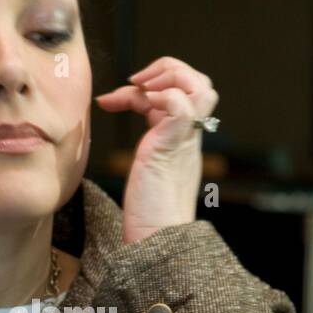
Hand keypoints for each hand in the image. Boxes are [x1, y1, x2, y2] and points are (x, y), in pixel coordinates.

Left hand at [95, 57, 218, 244]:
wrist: (156, 242)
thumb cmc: (147, 215)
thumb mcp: (145, 167)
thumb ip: (147, 145)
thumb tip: (121, 124)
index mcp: (182, 141)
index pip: (178, 95)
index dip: (146, 87)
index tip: (112, 98)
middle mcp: (189, 138)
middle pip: (201, 83)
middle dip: (168, 69)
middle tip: (135, 82)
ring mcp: (184, 141)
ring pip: (201, 86)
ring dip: (169, 75)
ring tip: (140, 86)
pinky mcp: (173, 146)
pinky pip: (182, 104)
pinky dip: (162, 94)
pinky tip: (135, 101)